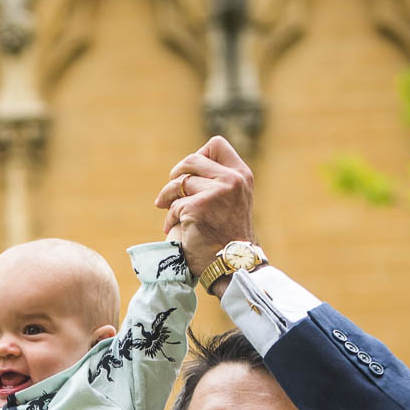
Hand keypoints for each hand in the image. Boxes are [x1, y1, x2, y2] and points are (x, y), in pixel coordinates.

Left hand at [152, 137, 255, 291]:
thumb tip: (184, 169)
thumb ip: (218, 181)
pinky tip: (173, 228)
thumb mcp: (232, 201)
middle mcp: (231, 180)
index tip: (191, 173)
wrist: (233, 265)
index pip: (216, 145)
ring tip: (169, 211)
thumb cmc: (228, 236)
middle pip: (192, 159)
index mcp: (241, 175)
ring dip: (168, 198)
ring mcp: (216, 193)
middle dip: (176, 175)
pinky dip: (169, 218)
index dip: (198, 156)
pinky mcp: (198, 208)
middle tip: (173, 193)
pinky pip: (174, 206)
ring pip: (179, 182)